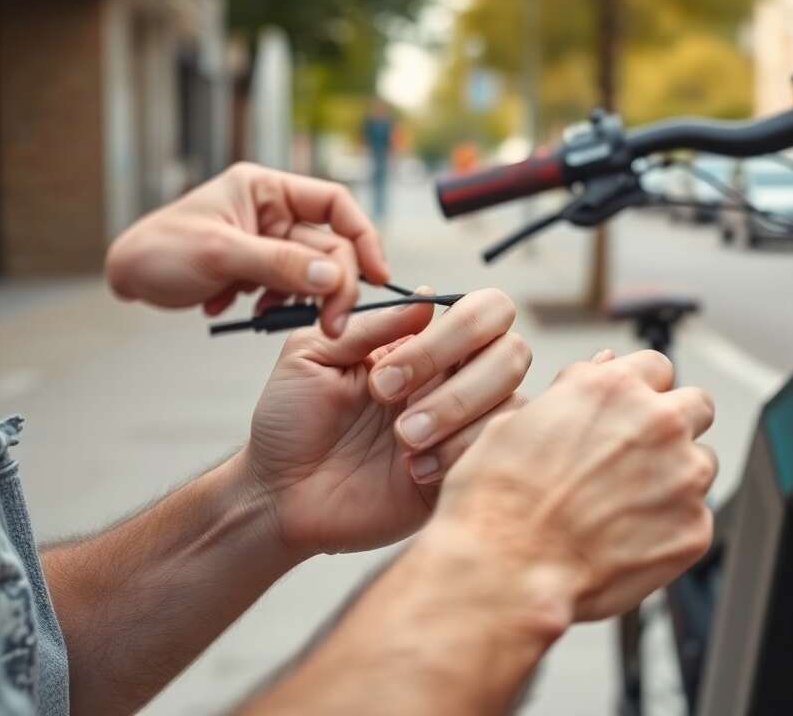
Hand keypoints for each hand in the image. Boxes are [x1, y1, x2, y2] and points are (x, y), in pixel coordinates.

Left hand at [105, 162, 388, 336]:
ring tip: (270, 316)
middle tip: (329, 325)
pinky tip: (245, 311)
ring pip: (311, 272)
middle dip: (331, 286)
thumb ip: (279, 264)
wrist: (123, 275)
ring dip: (301, 299)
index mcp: (266, 189)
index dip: (362, 236)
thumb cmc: (158, 250)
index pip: (334, 203)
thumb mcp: (220, 255)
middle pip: (328, 246)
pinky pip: (288, 289)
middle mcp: (272, 211)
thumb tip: (335, 276)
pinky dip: (276, 305)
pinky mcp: (258, 269)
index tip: (377, 276)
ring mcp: (266, 241)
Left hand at [240, 289, 530, 556]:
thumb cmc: (290, 420)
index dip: (455, 331)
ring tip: (401, 441)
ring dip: (456, 416)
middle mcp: (455, 381)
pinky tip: (412, 471)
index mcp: (426, 346)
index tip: (386, 370)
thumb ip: (372, 325)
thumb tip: (429, 296)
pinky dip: (456, 455)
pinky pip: (496, 454)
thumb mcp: (315, 354)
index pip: (486, 313)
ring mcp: (465, 429)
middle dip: (456, 378)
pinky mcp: (464, 474)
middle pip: (513, 353)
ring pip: (514, 403)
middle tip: (392, 406)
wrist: (278, 495)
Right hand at [430, 350, 717, 620]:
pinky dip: (671, 528)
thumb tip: (599, 370)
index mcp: (614, 389)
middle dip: (674, 426)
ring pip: (702, 464)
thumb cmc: (496, 501)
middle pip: (696, 406)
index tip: (629, 414)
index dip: (641, 392)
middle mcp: (658, 424)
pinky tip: (629, 541)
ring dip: (676, 478)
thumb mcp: (516, 421)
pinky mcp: (694, 530)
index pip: (657, 368)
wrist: (505, 571)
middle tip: (639, 457)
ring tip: (627, 507)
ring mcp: (683, 478)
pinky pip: (696, 518)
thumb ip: (572, 391)